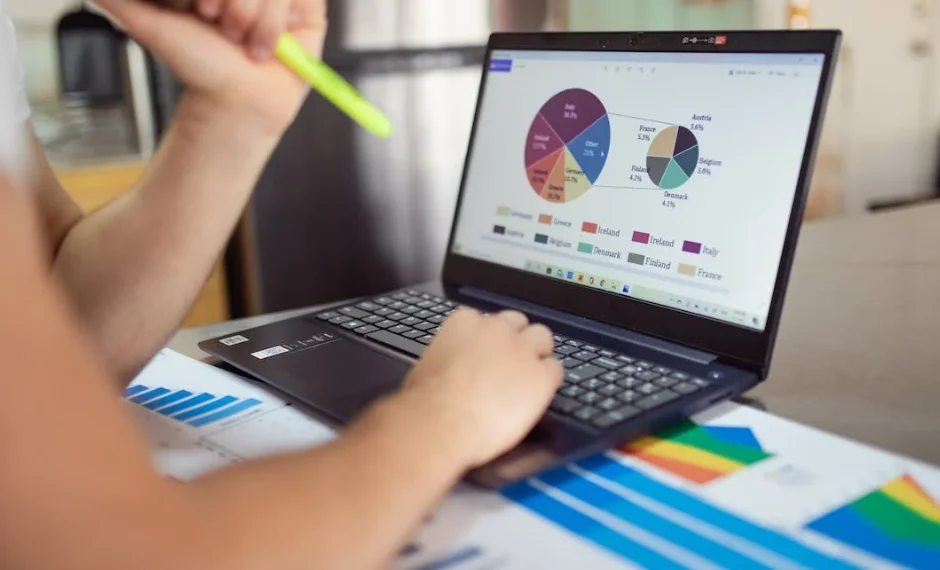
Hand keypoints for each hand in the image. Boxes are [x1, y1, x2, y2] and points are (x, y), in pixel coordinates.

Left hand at [95, 0, 326, 133]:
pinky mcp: (307, 7)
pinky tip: (272, 42)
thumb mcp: (149, 22)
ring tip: (247, 45)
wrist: (236, 102)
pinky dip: (280, 22)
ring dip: (257, 18)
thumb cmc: (198, 66)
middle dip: (235, 0)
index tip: (202, 10)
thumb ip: (119, 0)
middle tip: (222, 27)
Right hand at [399, 309, 562, 468]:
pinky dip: (548, 381)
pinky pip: (556, 370)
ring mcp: (521, 350)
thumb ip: (449, 355)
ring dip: (536, 353)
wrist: (440, 423)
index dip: (488, 340)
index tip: (486, 355)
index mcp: (465, 322)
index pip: (486, 320)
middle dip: (516, 340)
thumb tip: (452, 366)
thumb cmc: (426, 402)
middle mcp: (496, 329)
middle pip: (518, 322)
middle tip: (510, 364)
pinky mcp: (541, 376)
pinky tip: (536, 396)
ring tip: (527, 376)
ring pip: (542, 338)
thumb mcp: (430, 365)